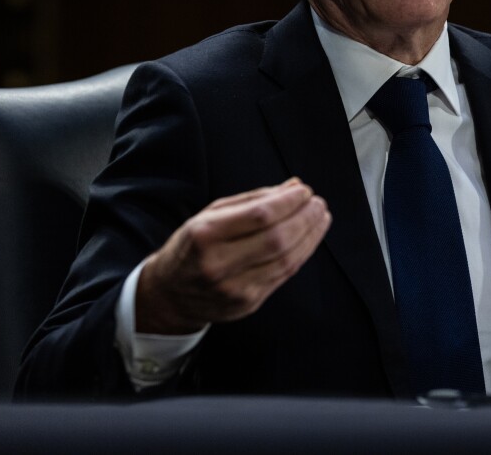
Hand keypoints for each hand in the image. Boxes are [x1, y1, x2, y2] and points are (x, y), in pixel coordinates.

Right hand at [135, 177, 331, 333]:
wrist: (169, 295)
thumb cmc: (193, 246)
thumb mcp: (211, 215)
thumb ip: (253, 199)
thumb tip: (294, 186)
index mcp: (205, 235)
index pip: (259, 215)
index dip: (288, 202)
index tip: (304, 190)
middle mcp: (218, 264)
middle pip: (277, 239)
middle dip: (305, 218)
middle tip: (319, 203)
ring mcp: (234, 288)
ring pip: (286, 260)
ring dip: (310, 236)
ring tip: (320, 218)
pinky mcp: (248, 304)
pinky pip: (284, 275)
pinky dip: (302, 254)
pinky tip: (310, 239)